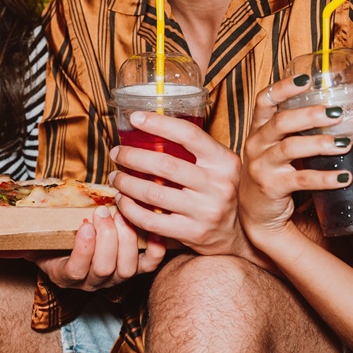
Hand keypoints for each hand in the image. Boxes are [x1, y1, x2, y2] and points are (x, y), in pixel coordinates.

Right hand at [1, 204, 167, 290]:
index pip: (76, 270)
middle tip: (103, 212)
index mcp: (69, 276)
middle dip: (106, 239)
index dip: (83, 249)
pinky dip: (156, 248)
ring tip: (122, 214)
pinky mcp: (139, 268)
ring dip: (128, 239)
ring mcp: (118, 277)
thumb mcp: (37, 244)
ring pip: (128, 267)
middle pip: (105, 269)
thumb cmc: (58, 243)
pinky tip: (153, 228)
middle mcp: (95, 282)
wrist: (83, 249)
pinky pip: (151, 264)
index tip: (83, 223)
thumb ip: (18, 246)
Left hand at [107, 112, 250, 258]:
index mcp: (224, 162)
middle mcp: (217, 185)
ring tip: (116, 177)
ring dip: (127, 183)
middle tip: (117, 153)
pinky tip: (122, 201)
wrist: (236, 234)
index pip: (189, 135)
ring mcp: (205, 211)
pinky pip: (151, 220)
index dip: (159, 124)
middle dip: (132, 156)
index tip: (135, 118)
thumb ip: (196, 150)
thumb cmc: (220, 191)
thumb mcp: (220, 166)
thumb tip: (154, 127)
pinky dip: (130, 210)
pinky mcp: (192, 233)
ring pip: (153, 193)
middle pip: (165, 165)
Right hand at [239, 77, 352, 249]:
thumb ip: (296, 131)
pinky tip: (343, 177)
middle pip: (281, 122)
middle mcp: (256, 144)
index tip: (306, 79)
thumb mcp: (275, 148)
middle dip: (310, 115)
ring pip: (290, 148)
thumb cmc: (273, 173)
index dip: (284, 87)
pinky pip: (301, 179)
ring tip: (345, 143)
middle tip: (336, 113)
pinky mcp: (271, 187)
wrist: (257, 214)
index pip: (264, 100)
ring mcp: (262, 166)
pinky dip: (325, 178)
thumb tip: (337, 112)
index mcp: (258, 130)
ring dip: (320, 143)